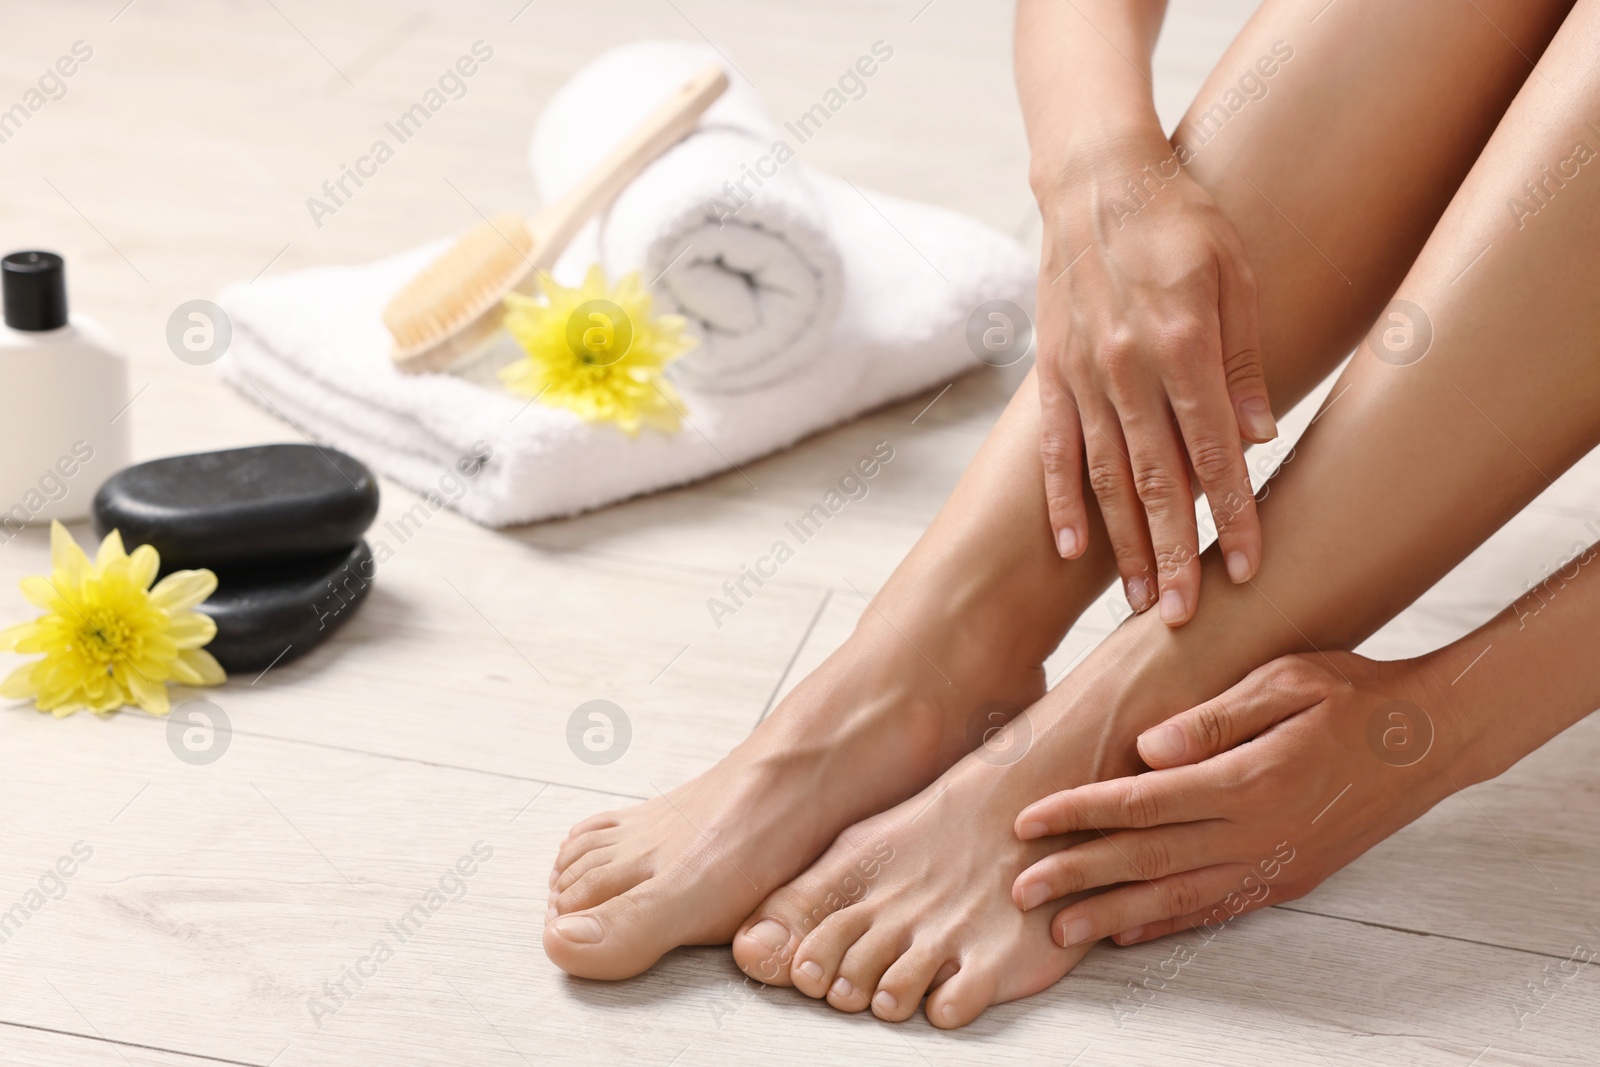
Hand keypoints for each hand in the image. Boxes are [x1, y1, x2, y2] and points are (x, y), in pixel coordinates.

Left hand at [1008, 652, 1460, 947]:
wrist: (1429, 739)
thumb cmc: (1352, 694)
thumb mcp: (1284, 681)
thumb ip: (1212, 718)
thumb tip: (1146, 750)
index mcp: (1248, 778)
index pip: (1142, 802)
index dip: (1079, 813)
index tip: (1026, 820)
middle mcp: (1258, 832)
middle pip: (1147, 860)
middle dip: (1077, 876)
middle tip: (1018, 890)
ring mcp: (1275, 862)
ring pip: (1176, 897)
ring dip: (1111, 914)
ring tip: (1057, 929)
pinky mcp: (1290, 878)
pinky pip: (1217, 909)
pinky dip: (1168, 924)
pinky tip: (1128, 932)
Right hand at [1033, 134, 1275, 625]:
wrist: (1096, 178)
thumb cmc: (1180, 219)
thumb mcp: (1236, 274)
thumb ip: (1244, 360)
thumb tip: (1259, 438)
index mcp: (1182, 345)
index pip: (1214, 454)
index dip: (1230, 518)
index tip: (1247, 571)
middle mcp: (1127, 368)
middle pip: (1154, 482)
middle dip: (1173, 555)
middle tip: (1182, 618)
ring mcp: (1081, 374)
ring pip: (1104, 477)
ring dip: (1121, 543)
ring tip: (1136, 600)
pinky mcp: (1050, 373)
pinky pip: (1055, 449)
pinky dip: (1061, 501)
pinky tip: (1071, 548)